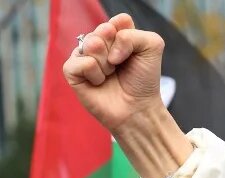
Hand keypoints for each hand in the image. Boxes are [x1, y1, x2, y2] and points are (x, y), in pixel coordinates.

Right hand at [63, 13, 165, 132]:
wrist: (138, 108)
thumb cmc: (143, 80)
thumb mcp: (151, 49)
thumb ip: (134, 35)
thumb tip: (107, 48)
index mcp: (116, 34)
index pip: (119, 20)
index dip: (128, 36)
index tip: (134, 52)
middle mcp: (98, 42)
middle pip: (104, 30)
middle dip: (118, 50)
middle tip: (121, 65)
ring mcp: (83, 55)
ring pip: (92, 44)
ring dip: (108, 63)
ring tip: (111, 74)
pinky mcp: (72, 71)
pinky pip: (81, 62)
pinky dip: (95, 74)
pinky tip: (99, 82)